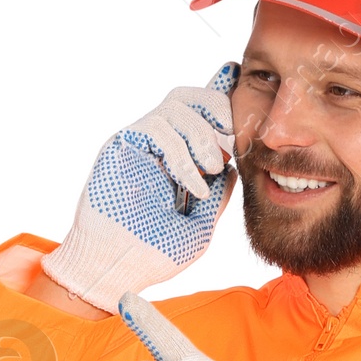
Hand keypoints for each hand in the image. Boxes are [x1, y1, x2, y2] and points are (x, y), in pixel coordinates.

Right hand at [44, 67, 239, 310]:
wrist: (119, 267)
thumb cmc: (156, 254)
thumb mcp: (201, 225)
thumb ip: (218, 196)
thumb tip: (233, 168)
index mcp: (178, 160)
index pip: (200, 117)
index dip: (220, 100)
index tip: (240, 92)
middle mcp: (158, 146)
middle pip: (188, 98)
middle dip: (216, 107)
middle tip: (232, 135)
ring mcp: (140, 144)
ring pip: (175, 107)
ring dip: (201, 134)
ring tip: (212, 168)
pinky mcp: (122, 144)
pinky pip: (156, 127)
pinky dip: (181, 154)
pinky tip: (192, 185)